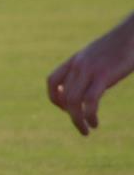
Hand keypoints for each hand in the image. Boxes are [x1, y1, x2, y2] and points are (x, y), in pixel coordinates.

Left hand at [47, 12, 133, 135]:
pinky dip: (89, 115)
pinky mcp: (103, 76)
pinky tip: (94, 123)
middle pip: (63, 96)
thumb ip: (90, 67)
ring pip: (73, 101)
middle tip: (81, 127)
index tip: (66, 108)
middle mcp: (78, 65)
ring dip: (77, 120)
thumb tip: (91, 81)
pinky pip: (89, 101)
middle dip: (70, 114)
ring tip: (86, 130)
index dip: (54, 98)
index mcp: (75, 60)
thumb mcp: (99, 55)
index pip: (51, 81)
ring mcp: (89, 70)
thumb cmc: (122, 45)